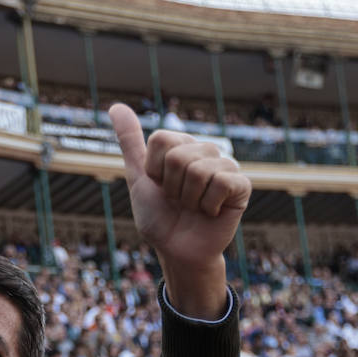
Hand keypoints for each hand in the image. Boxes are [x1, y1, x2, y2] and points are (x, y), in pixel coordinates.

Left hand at [109, 103, 250, 315]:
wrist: (177, 250)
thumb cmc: (159, 216)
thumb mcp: (139, 178)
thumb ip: (130, 141)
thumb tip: (115, 106)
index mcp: (182, 146)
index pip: (161, 140)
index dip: (153, 170)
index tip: (159, 186)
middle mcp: (206, 151)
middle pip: (178, 156)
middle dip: (171, 187)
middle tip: (178, 201)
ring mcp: (226, 166)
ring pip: (198, 170)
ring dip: (189, 199)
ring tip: (194, 207)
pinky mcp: (242, 185)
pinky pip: (222, 183)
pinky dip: (208, 205)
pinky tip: (211, 212)